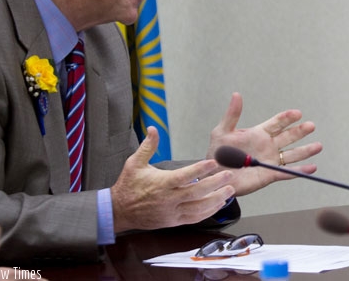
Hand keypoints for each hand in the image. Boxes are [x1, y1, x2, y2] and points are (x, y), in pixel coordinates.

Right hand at [111, 127, 235, 233]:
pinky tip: (219, 204)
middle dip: (215, 184)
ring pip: (198, 208)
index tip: (214, 162)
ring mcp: (172, 212)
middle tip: (229, 175)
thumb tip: (153, 128)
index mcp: (161, 184)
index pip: (184, 176)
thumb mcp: (135, 163)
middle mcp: (168, 199)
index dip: (200, 169)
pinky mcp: (173, 222)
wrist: (119, 211)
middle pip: (196, 192)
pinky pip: (195, 218)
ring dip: (216, 199)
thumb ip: (148, 146)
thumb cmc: (128, 185)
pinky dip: (208, 211)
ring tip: (230, 190)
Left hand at [207, 92, 322, 195]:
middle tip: (311, 126)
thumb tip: (236, 94)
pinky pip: (287, 173)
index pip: (277, 123)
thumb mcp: (222, 132)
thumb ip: (232, 115)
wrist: (215, 176)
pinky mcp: (269, 175)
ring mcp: (270, 160)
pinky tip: (312, 168)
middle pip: (288, 137)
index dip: (287, 118)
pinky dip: (300, 171)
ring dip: (306, 150)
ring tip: (318, 146)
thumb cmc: (217, 153)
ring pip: (292, 154)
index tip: (297, 113)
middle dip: (300, 131)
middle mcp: (268, 146)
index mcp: (259, 134)